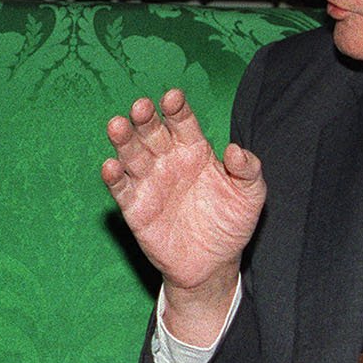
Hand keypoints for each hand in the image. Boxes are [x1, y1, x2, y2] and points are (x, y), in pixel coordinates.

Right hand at [102, 88, 265, 341]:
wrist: (213, 264)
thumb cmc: (230, 223)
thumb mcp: (250, 196)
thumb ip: (248, 170)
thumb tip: (235, 150)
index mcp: (194, 150)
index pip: (182, 122)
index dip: (176, 109)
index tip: (173, 97)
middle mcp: (168, 161)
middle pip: (152, 133)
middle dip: (146, 119)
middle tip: (141, 107)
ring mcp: (150, 183)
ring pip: (132, 155)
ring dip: (124, 140)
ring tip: (117, 126)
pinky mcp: (135, 208)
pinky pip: (121, 189)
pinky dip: (114, 177)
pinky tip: (111, 166)